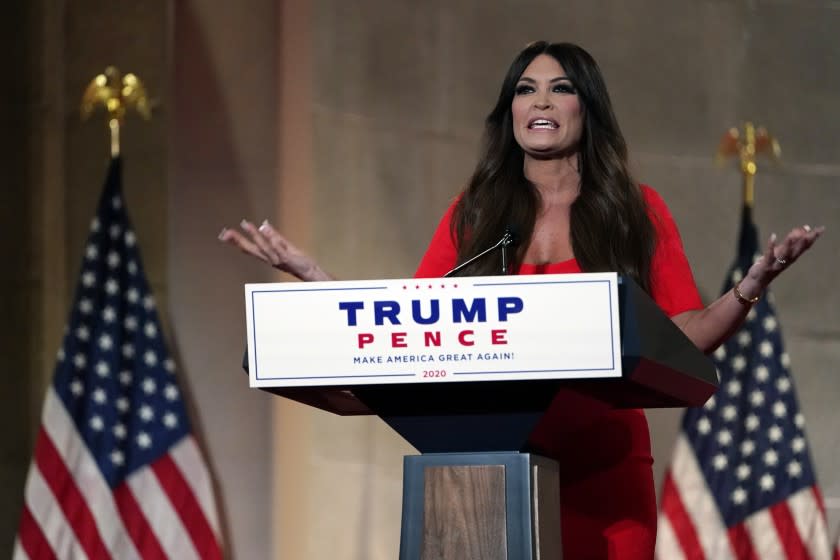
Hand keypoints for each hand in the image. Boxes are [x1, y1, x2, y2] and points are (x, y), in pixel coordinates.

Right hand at [218, 219, 332, 280]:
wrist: (310, 271)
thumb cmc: (296, 259)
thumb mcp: (284, 246)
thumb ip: (274, 236)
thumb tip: (264, 224)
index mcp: (267, 256)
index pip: (248, 248)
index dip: (236, 241)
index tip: (224, 234)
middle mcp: (269, 259)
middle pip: (251, 249)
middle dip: (238, 241)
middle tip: (226, 233)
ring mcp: (278, 259)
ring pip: (264, 247)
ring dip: (254, 235)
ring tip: (246, 224)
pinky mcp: (287, 258)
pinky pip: (278, 247)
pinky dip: (271, 238)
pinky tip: (265, 228)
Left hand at [741, 224, 824, 295]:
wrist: (757, 282)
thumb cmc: (770, 265)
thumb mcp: (780, 253)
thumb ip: (790, 243)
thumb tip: (801, 230)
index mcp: (791, 258)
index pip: (804, 247)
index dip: (812, 238)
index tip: (821, 229)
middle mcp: (786, 261)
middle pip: (798, 250)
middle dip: (806, 240)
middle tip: (814, 231)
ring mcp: (776, 264)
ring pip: (785, 254)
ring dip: (789, 244)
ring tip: (793, 234)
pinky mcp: (766, 265)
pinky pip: (769, 254)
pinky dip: (771, 245)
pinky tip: (773, 236)